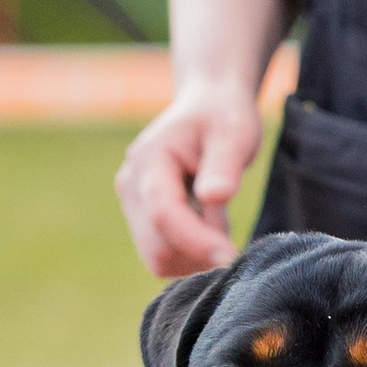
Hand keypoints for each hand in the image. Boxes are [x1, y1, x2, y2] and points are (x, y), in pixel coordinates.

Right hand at [118, 75, 260, 278]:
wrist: (207, 108)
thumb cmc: (223, 118)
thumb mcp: (235, 133)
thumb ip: (224, 165)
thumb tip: (214, 197)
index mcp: (150, 159)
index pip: (163, 214)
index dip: (197, 241)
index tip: (232, 256)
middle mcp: (131, 185)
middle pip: (157, 247)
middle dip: (198, 251)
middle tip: (230, 227)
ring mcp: (132, 204)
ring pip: (159, 258)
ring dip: (196, 255)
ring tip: (218, 218)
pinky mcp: (141, 219)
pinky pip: (164, 255)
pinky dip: (191, 253)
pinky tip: (207, 224)